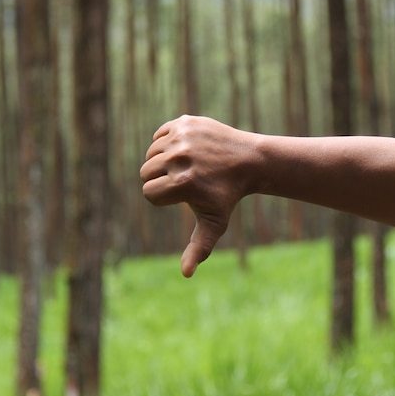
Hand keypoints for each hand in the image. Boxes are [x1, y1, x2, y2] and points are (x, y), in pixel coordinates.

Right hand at [140, 115, 253, 276]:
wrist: (249, 160)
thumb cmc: (227, 196)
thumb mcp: (214, 223)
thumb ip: (198, 249)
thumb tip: (186, 274)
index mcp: (183, 183)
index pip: (149, 194)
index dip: (164, 198)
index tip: (186, 194)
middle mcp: (180, 157)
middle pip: (146, 173)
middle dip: (161, 178)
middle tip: (187, 179)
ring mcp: (182, 137)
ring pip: (151, 153)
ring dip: (164, 161)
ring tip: (189, 165)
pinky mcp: (184, 121)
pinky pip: (159, 135)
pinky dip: (168, 142)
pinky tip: (189, 149)